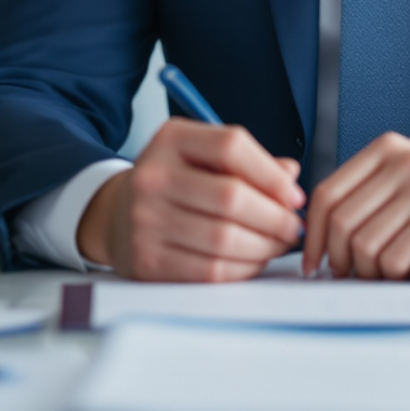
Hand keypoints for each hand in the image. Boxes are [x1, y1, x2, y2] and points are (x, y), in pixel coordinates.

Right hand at [77, 118, 305, 280]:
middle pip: (232, 197)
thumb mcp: (202, 157)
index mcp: (171, 139)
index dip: (271, 174)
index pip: (231, 146)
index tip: (293, 195)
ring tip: (277, 244)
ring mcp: (146, 220)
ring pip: (225, 239)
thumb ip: (247, 162)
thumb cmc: (173, 183)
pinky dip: (243, 269)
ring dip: (264, 246)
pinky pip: (211, 271)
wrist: (116, 215)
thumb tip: (290, 176)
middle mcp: (152, 176)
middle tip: (292, 227)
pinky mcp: (148, 260)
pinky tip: (252, 261)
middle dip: (275, 217)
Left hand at [302, 136, 409, 280]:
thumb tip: (318, 239)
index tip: (316, 264)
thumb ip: (369, 195)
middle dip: (349, 266)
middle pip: (350, 232)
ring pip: (380, 258)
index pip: (329, 197)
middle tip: (360, 278)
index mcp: (393, 152)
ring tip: (404, 274)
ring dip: (386, 278)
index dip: (315, 238)